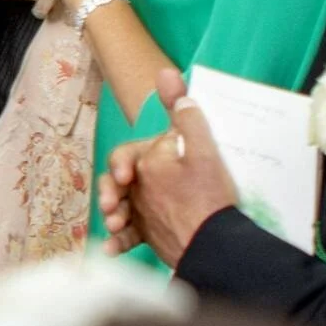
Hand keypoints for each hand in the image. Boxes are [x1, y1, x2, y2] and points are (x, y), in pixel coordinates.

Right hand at [97, 67, 238, 262]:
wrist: (216, 246)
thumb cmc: (208, 197)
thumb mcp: (200, 153)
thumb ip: (185, 116)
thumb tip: (169, 73)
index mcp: (158, 162)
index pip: (126, 156)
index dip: (120, 164)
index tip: (125, 178)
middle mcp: (149, 182)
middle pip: (116, 182)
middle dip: (109, 192)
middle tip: (111, 209)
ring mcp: (147, 208)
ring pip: (118, 207)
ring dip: (111, 215)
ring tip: (114, 227)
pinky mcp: (149, 232)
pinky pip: (127, 235)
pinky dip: (117, 242)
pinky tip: (111, 252)